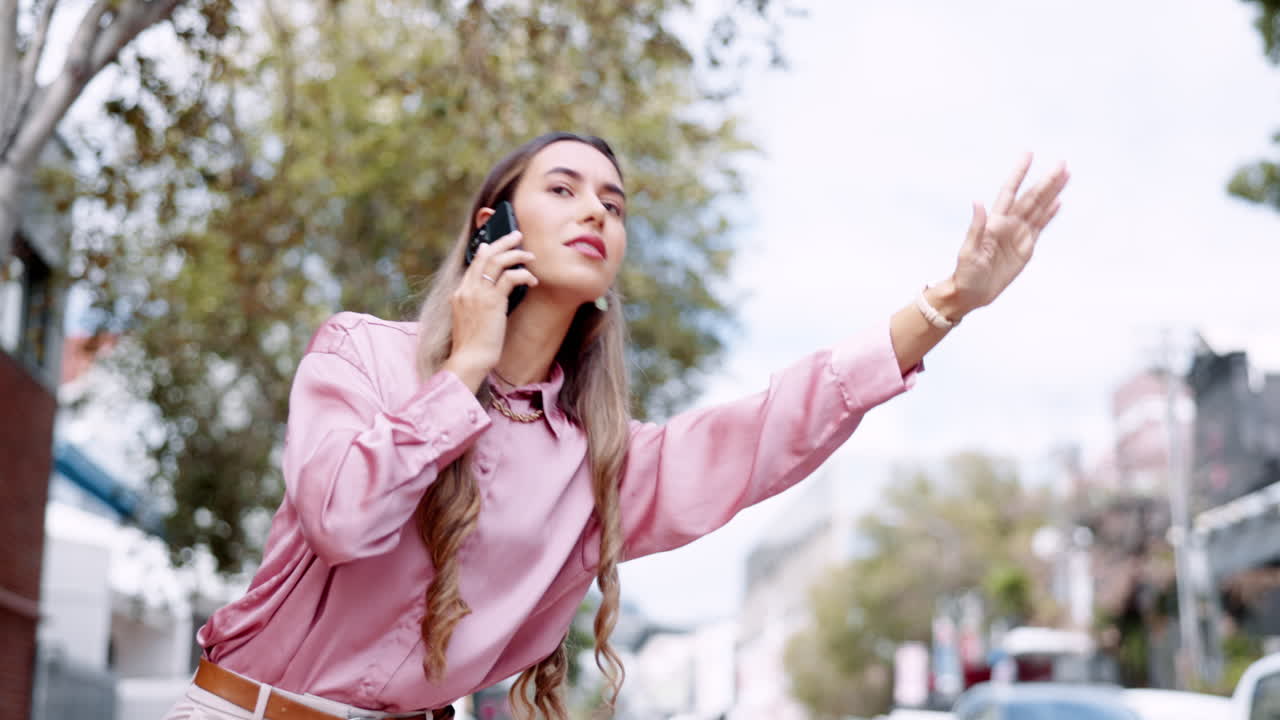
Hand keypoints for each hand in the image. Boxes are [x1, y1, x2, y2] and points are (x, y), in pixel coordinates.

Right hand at [442, 231, 536, 391]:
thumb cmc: (473, 347)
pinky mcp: (493, 301)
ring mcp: (478, 294)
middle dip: (502, 242)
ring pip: (497, 261)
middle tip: (516, 235)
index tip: (494, 244)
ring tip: (529, 254)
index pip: (473, 265)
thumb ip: (476, 306)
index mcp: (459, 294)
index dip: (485, 251)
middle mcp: (466, 290)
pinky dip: (523, 275)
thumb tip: (492, 300)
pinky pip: (510, 277)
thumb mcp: (470, 321)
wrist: (469, 359)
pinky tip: (532, 280)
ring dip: (515, 254)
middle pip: (484, 255)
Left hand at [947, 153, 1069, 314]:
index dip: (1019, 173)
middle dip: (1046, 180)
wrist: (971, 292)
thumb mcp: (969, 251)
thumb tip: (978, 202)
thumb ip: (976, 227)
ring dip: (1052, 192)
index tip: (1028, 154)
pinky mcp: (1026, 247)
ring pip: (1039, 208)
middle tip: (1062, 162)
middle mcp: (1008, 224)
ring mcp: (1018, 234)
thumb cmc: (965, 272)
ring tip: (1066, 175)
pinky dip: (1050, 213)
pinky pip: (1040, 226)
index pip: (1010, 192)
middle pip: (1031, 197)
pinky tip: (1059, 201)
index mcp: (994, 222)